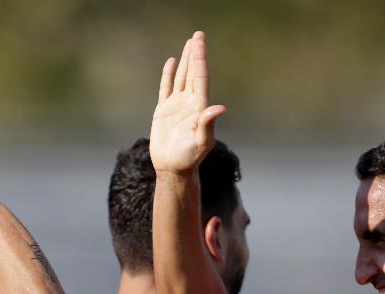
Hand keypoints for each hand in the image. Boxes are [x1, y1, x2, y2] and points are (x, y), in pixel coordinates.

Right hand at [149, 30, 225, 173]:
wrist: (173, 169)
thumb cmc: (189, 159)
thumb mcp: (201, 142)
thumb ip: (208, 124)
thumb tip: (220, 108)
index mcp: (199, 107)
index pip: (200, 77)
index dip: (200, 58)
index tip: (200, 41)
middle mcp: (190, 103)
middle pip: (193, 73)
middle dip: (195, 54)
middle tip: (198, 35)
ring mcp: (177, 106)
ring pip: (182, 77)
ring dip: (185, 60)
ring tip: (188, 44)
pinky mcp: (164, 111)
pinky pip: (166, 88)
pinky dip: (168, 75)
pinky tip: (172, 63)